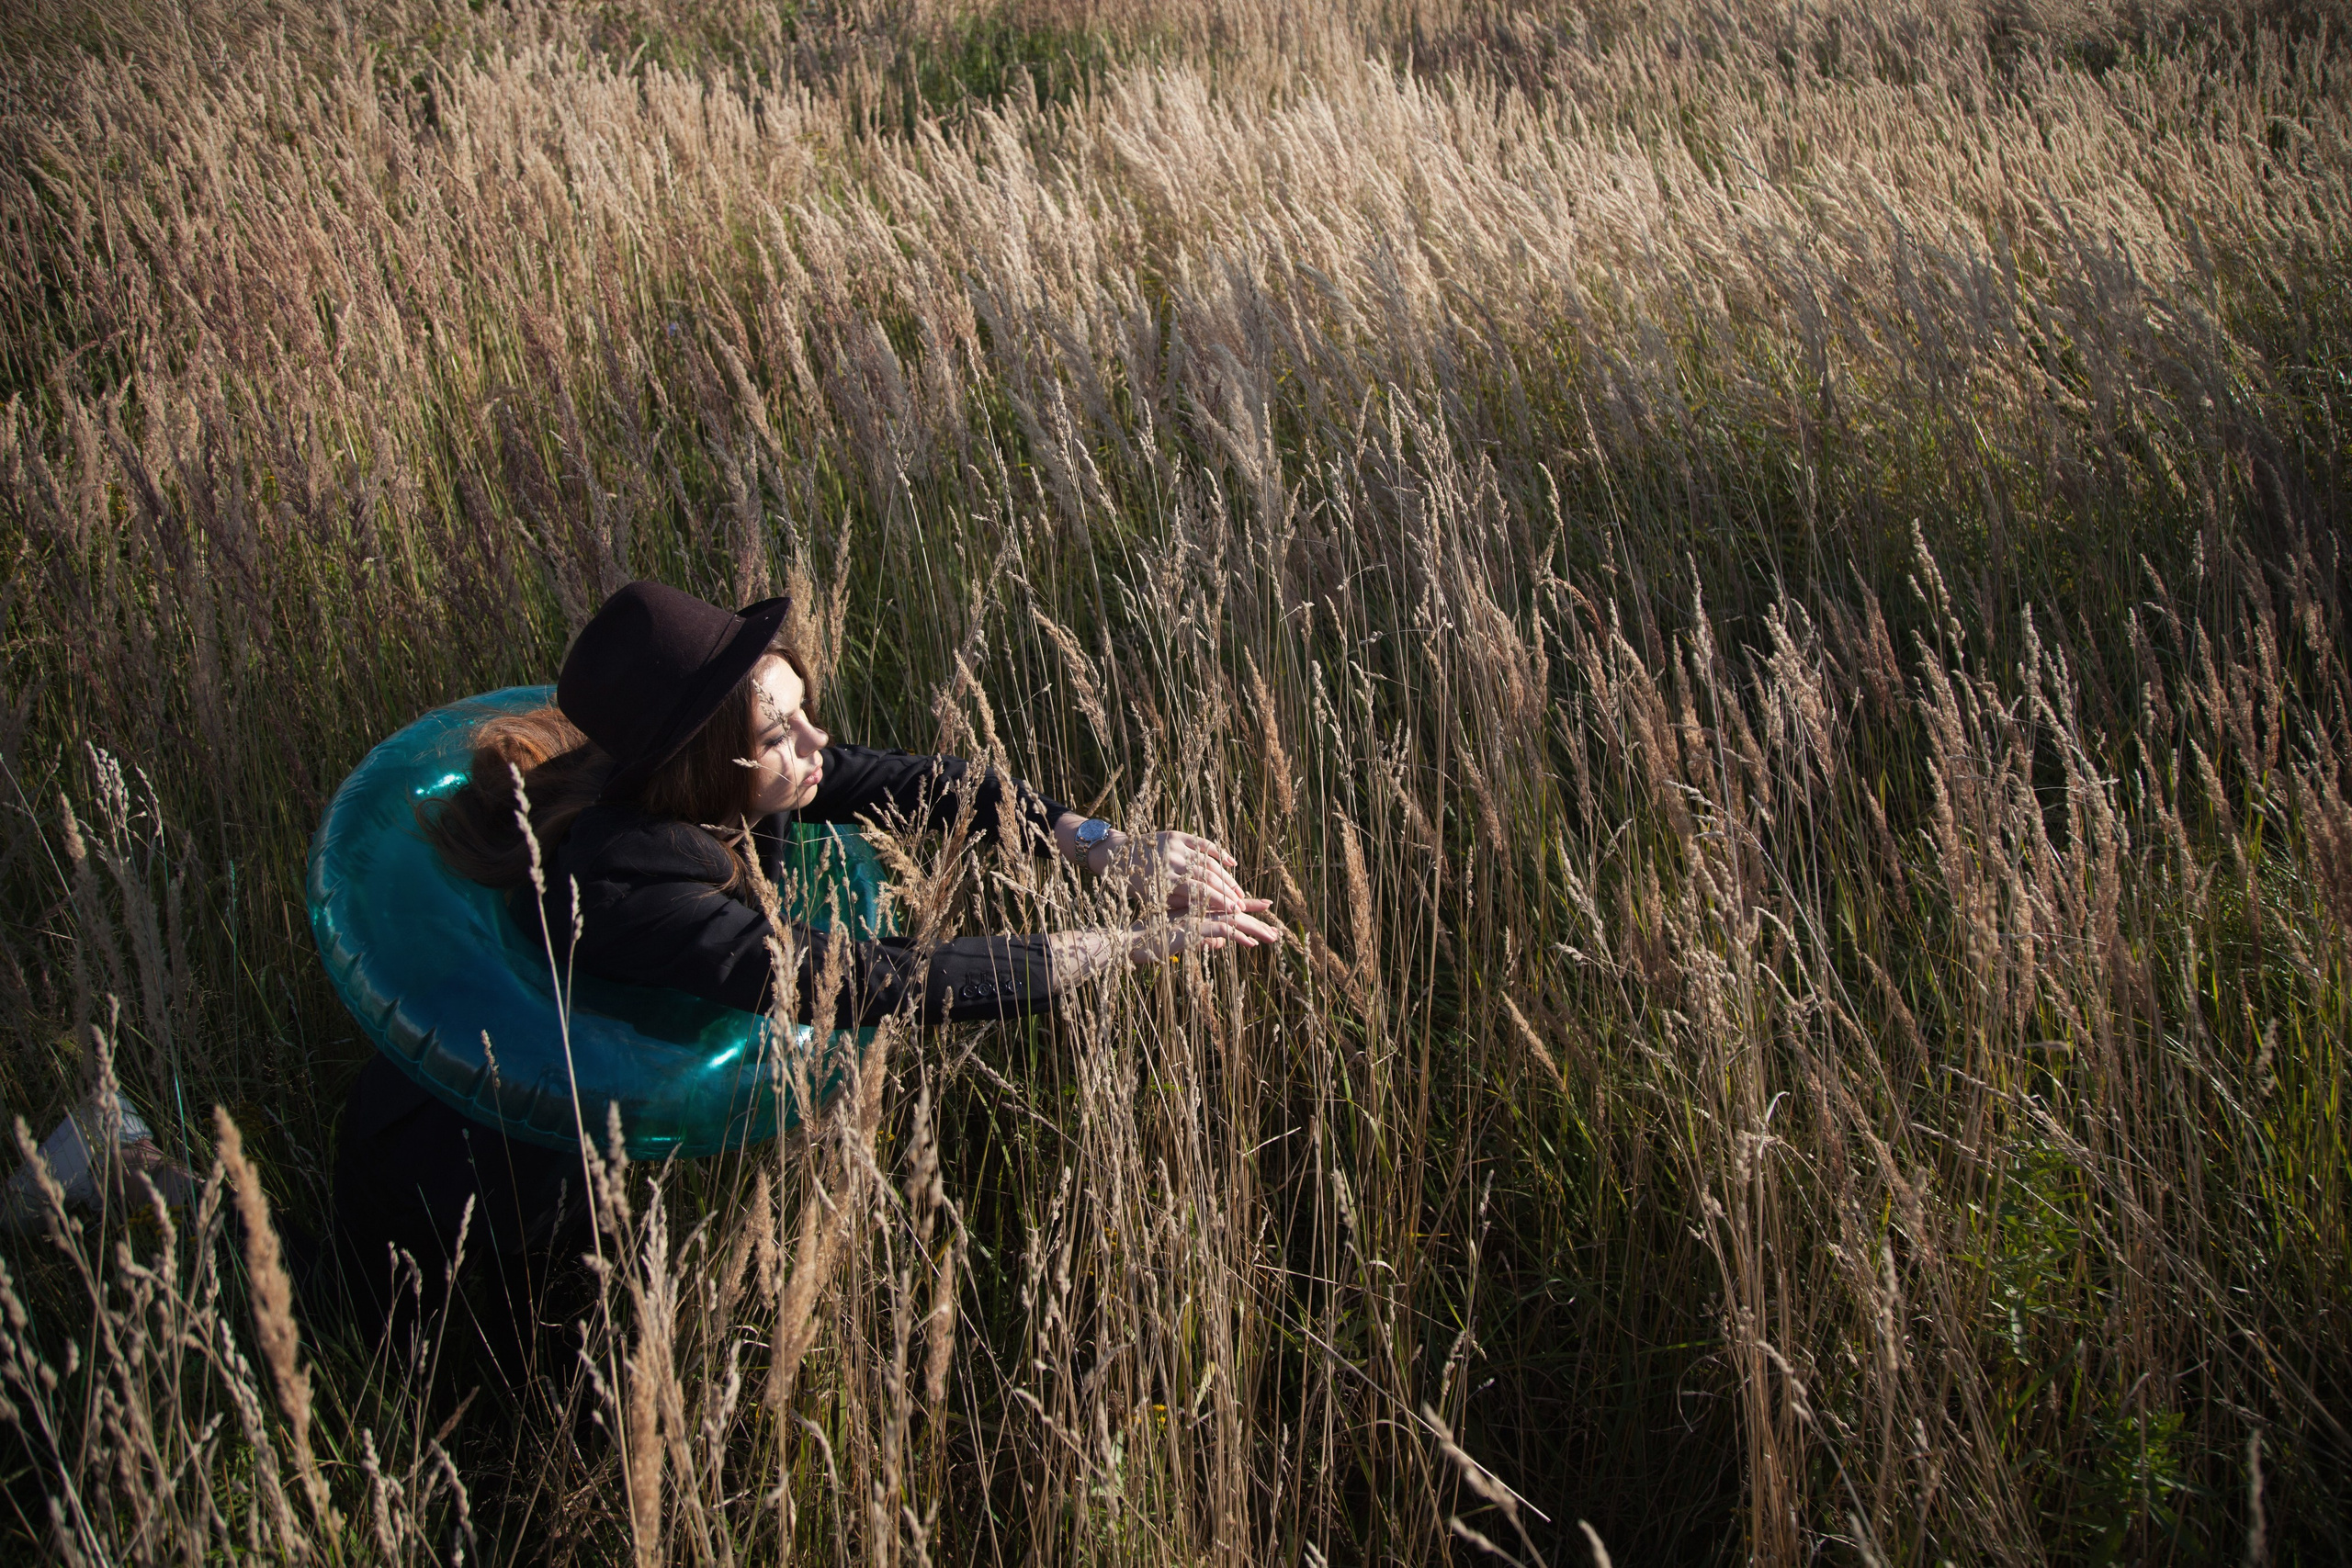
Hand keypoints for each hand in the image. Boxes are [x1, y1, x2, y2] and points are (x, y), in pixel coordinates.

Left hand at [1100, 829, 1270, 919]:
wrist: (1116, 855)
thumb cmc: (1135, 886)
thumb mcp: (1153, 903)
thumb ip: (1180, 909)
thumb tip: (1207, 921)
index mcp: (1164, 881)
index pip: (1200, 893)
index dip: (1220, 903)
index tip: (1236, 913)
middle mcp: (1171, 862)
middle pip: (1208, 877)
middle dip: (1228, 893)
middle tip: (1242, 905)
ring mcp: (1175, 846)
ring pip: (1209, 862)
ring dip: (1227, 877)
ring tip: (1238, 891)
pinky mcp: (1176, 834)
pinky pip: (1204, 843)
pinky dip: (1219, 853)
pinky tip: (1232, 864)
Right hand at [1124, 907, 1287, 966]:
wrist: (1131, 940)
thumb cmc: (1151, 939)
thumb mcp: (1182, 940)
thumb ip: (1203, 938)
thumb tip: (1221, 944)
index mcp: (1198, 910)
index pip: (1227, 906)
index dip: (1247, 906)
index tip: (1265, 906)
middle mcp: (1200, 911)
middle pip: (1234, 912)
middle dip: (1256, 920)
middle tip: (1276, 930)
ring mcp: (1198, 918)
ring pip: (1233, 920)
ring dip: (1255, 929)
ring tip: (1272, 938)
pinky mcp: (1195, 928)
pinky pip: (1223, 929)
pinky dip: (1239, 935)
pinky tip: (1252, 943)